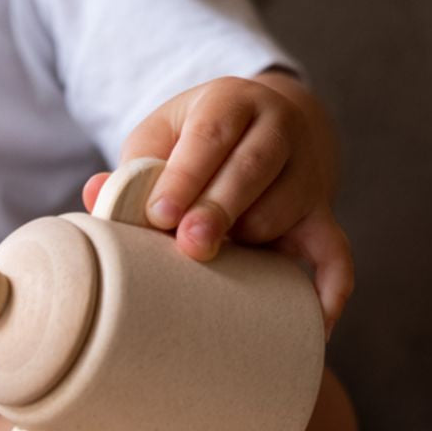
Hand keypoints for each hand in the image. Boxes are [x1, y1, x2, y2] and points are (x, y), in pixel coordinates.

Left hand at [82, 73, 352, 337]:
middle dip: (220, 209)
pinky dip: (329, 291)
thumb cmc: (199, 144)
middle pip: (254, 170)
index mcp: (231, 103)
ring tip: (223, 262)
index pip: (211, 136)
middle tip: (192, 246)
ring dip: (255, 239)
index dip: (186, 177)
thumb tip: (95, 198)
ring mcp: (306, 177)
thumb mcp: (164, 139)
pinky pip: (336, 257)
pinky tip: (314, 327)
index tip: (160, 217)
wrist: (271, 127)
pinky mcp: (322, 218)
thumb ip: (133, 170)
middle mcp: (278, 132)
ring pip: (287, 211)